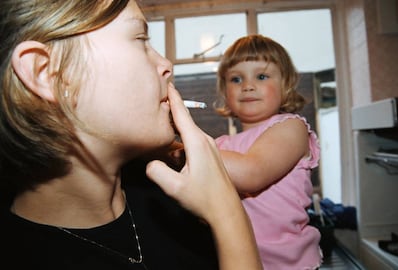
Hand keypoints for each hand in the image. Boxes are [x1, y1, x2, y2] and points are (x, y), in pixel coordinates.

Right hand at [146, 83, 236, 220]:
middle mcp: (205, 141)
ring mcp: (209, 148)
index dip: (173, 97)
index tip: (167, 82)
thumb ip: (157, 172)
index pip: (181, 114)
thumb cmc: (204, 199)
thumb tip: (149, 162)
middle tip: (157, 96)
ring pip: (188, 131)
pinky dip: (181, 136)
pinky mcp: (210, 156)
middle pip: (184, 119)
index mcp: (197, 142)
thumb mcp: (175, 188)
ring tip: (161, 118)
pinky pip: (192, 140)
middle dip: (171, 107)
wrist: (227, 210)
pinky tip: (173, 144)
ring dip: (175, 124)